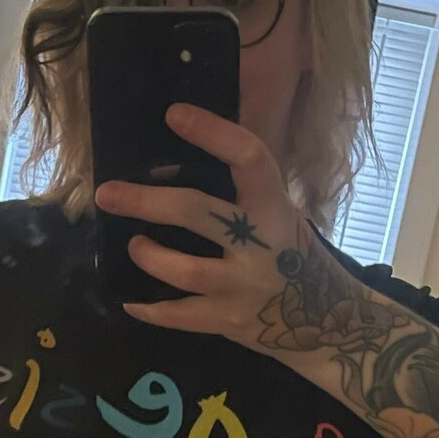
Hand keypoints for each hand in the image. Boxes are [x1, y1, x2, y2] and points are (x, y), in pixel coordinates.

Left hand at [93, 103, 321, 347]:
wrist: (331, 322)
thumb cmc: (295, 256)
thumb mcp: (282, 216)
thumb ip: (245, 195)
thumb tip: (178, 163)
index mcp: (276, 207)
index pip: (248, 157)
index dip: (212, 133)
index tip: (174, 115)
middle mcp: (262, 245)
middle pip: (196, 212)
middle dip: (146, 201)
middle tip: (107, 194)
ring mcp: (245, 287)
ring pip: (183, 270)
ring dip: (150, 256)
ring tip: (135, 245)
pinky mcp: (231, 321)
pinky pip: (181, 316)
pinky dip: (151, 310)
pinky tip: (132, 302)